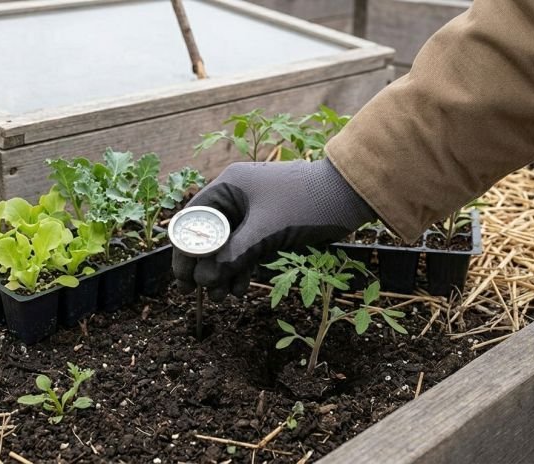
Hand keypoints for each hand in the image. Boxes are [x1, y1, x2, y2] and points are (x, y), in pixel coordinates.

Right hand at [172, 159, 375, 300]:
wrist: (352, 195)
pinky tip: (239, 289)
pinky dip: (240, 269)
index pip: (193, 218)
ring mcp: (253, 212)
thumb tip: (204, 280)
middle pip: (207, 234)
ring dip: (222, 271)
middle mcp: (237, 197)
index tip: (181, 275)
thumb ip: (234, 254)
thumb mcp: (267, 231)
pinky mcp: (268, 226)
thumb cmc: (308, 203)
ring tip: (222, 297)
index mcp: (229, 186)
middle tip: (195, 292)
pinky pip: (245, 249)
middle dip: (203, 265)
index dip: (184, 247)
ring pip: (226, 246)